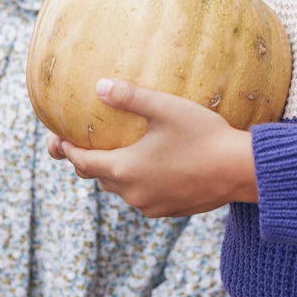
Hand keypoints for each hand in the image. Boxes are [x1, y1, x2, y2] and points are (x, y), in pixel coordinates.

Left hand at [49, 78, 258, 216]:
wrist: (240, 170)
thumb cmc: (203, 134)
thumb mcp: (166, 108)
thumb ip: (130, 97)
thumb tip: (99, 85)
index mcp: (125, 169)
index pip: (82, 162)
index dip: (67, 150)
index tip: (56, 140)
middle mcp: (133, 193)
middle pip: (100, 178)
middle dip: (89, 162)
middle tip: (81, 145)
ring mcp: (151, 206)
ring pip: (122, 189)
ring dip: (116, 174)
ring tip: (118, 154)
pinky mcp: (170, 211)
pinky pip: (144, 197)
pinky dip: (140, 183)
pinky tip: (152, 167)